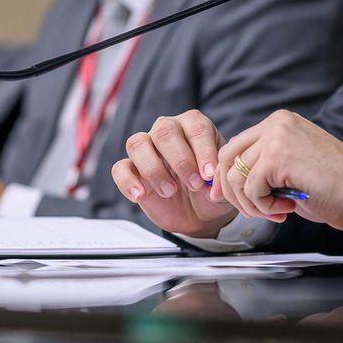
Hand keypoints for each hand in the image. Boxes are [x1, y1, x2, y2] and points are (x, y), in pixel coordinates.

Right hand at [112, 110, 239, 238]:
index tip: (209, 175)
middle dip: (180, 159)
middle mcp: (168, 131)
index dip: (203, 150)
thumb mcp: (223, 189)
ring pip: (138, 143)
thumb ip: (220, 181)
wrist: (198, 216)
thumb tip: (212, 180)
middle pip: (164, 130)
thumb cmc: (211, 192)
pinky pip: (120, 168)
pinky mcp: (131, 170)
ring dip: (153, 169)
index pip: (196, 127)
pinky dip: (128, 182)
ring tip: (170, 192)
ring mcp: (146, 149)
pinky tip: (140, 196)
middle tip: (193, 184)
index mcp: (195, 126)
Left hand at [216, 110, 342, 230]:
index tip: (232, 199)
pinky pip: (250, 189)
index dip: (229, 177)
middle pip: (228, 156)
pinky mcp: (277, 156)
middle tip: (251, 211)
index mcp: (280, 123)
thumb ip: (265, 165)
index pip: (237, 146)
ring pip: (236, 175)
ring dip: (252, 203)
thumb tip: (231, 183)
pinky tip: (287, 208)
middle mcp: (276, 124)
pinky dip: (264, 206)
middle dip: (231, 190)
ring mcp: (275, 137)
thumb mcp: (293, 166)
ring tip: (277, 211)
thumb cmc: (334, 186)